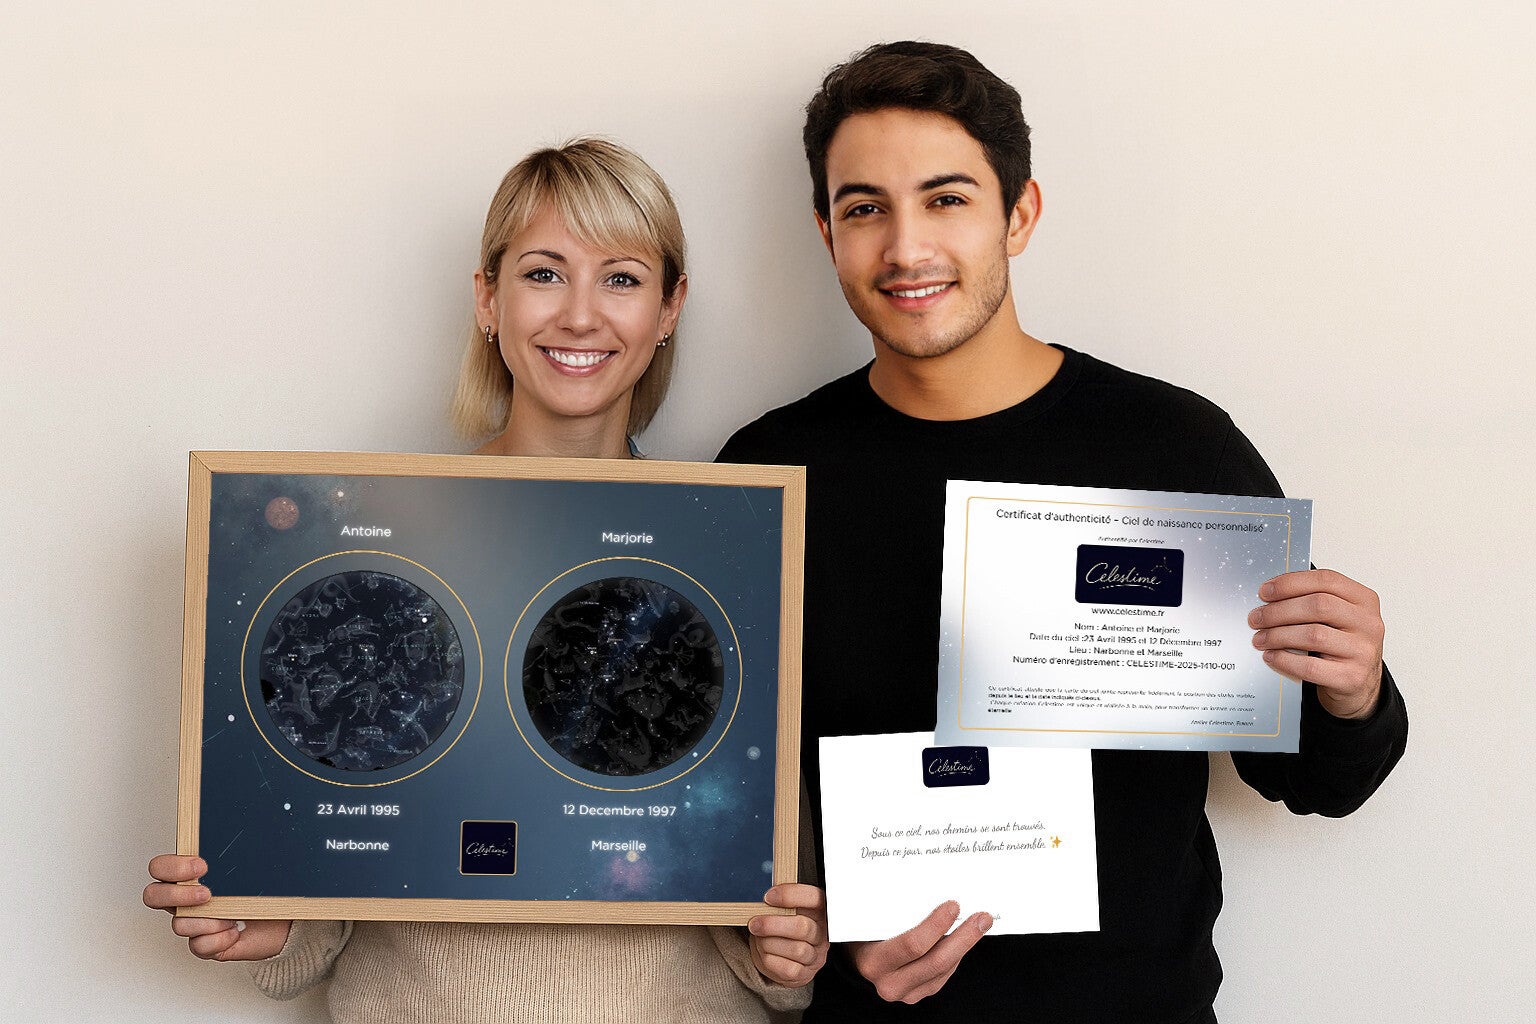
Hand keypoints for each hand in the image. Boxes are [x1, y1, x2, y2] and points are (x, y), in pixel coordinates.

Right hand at [143, 855, 290, 960]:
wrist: (284, 922)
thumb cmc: (267, 891)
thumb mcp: (256, 865)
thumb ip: (240, 853)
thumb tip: (245, 831)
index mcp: (192, 875)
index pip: (160, 867)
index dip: (172, 867)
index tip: (203, 866)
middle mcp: (186, 900)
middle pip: (153, 896)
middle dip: (177, 895)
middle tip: (207, 894)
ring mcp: (194, 923)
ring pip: (179, 924)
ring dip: (208, 920)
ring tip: (233, 915)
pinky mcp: (205, 945)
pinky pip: (199, 946)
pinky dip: (219, 939)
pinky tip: (236, 932)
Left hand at [747, 883, 827, 986]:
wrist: (781, 957)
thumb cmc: (782, 928)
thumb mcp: (784, 911)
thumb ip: (779, 904)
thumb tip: (763, 901)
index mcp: (819, 911)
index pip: (814, 898)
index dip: (790, 895)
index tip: (768, 897)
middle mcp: (821, 933)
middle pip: (803, 927)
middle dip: (773, 924)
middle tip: (754, 923)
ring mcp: (815, 955)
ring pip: (796, 949)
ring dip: (770, 943)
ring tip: (759, 938)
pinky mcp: (804, 973)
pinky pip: (788, 968)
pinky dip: (770, 959)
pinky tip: (764, 952)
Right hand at [848, 900, 990, 1003]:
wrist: (856, 959)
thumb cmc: (862, 932)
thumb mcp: (868, 920)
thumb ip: (890, 910)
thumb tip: (930, 887)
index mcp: (874, 962)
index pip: (912, 945)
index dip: (936, 925)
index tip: (953, 905)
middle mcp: (890, 984)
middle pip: (936, 961)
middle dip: (964, 937)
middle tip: (982, 916)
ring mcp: (907, 993)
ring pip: (945, 969)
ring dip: (966, 945)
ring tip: (981, 923)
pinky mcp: (920, 994)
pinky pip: (945, 975)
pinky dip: (957, 954)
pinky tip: (965, 937)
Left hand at [1249, 568, 1384, 719]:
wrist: (1360, 682)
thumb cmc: (1341, 644)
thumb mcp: (1336, 616)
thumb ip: (1310, 600)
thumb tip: (1269, 597)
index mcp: (1364, 600)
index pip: (1326, 580)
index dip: (1291, 583)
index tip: (1265, 591)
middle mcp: (1368, 623)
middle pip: (1318, 606)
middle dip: (1279, 611)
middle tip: (1256, 618)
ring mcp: (1363, 651)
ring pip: (1314, 635)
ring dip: (1278, 636)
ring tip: (1260, 638)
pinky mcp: (1352, 677)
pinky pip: (1311, 666)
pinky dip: (1285, 660)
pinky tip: (1272, 656)